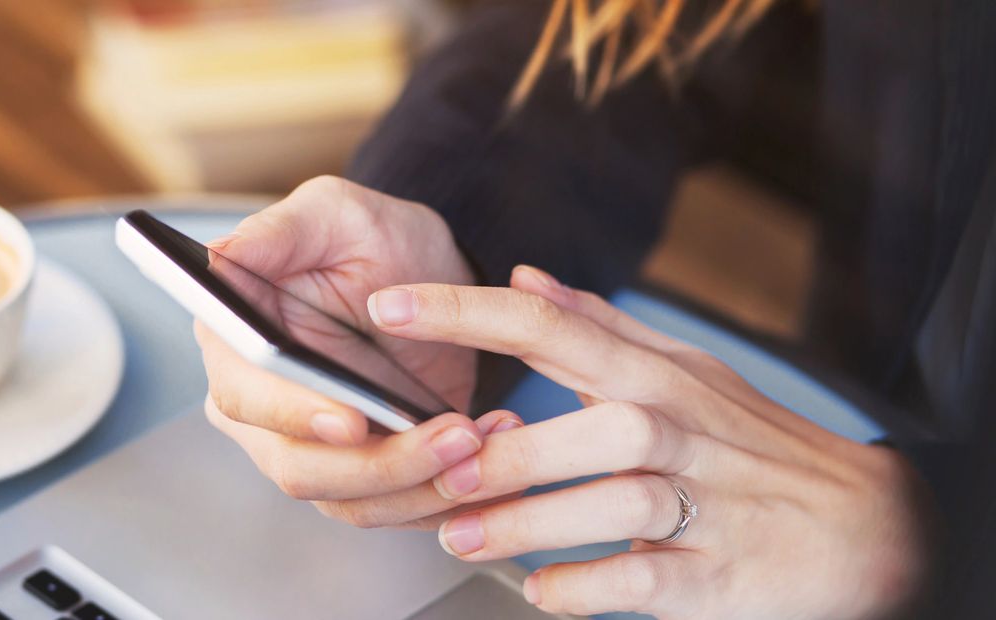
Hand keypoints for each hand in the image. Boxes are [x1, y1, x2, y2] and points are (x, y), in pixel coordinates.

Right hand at [199, 176, 511, 524]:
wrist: (431, 276)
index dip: (293, 415)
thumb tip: (216, 257)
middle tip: (455, 434)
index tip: (351, 420)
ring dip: (423, 484)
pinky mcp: (363, 474)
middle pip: (300, 467)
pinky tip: (491, 456)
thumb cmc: (374, 236)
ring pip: (352, 500)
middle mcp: (261, 407)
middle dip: (381, 463)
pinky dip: (445, 495)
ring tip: (482, 440)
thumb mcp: (333, 213)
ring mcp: (310, 448)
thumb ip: (277, 232)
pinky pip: (395, 509)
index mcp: (235, 344)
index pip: (246, 397)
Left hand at [358, 265, 932, 618]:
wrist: (865, 525)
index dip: (464, 312)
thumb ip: (597, 327)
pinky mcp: (721, 573)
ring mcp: (706, 503)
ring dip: (531, 521)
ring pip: (616, 502)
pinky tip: (542, 591)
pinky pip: (646, 580)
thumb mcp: (681, 369)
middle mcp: (680, 430)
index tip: (387, 307)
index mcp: (656, 374)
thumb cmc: (752, 442)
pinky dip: (586, 589)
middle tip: (439, 468)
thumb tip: (521, 279)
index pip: (554, 325)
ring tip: (464, 535)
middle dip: (509, 449)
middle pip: (595, 423)